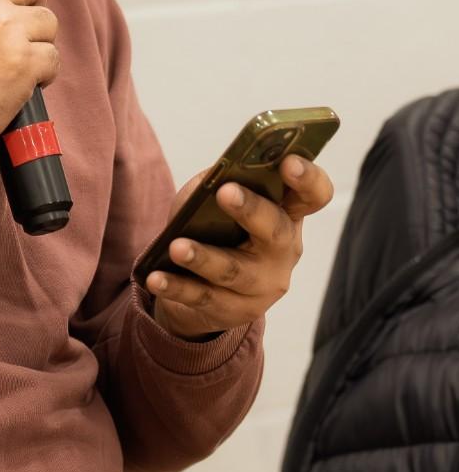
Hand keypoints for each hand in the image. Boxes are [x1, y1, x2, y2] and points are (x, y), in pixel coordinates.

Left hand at [145, 154, 334, 340]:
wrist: (206, 287)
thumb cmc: (217, 226)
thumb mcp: (219, 200)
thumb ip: (218, 182)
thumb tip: (211, 179)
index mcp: (288, 213)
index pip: (314, 194)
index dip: (307, 177)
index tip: (289, 161)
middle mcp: (284, 250)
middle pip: (276, 230)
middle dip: (251, 210)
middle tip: (226, 192)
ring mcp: (263, 284)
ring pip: (234, 270)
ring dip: (204, 257)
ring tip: (177, 247)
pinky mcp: (235, 310)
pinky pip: (203, 297)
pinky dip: (177, 286)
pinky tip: (156, 278)